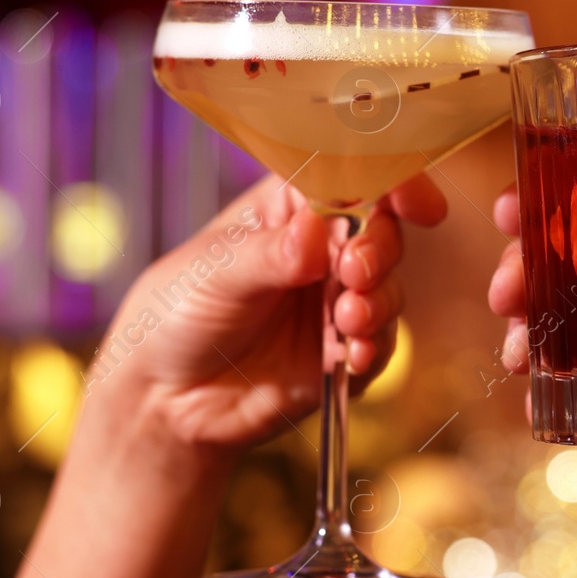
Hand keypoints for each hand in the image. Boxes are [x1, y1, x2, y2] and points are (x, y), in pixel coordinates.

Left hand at [90, 174, 445, 449]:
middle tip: (355, 271)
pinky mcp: (341, 352)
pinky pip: (380, 345)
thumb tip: (316, 232)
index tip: (413, 202)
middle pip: (381, 233)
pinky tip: (353, 355)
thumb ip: (270, 254)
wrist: (163, 399)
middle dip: (380, 250)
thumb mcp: (214, 273)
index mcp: (289, 208)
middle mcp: (321, 251)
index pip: (350, 179)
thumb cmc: (174, 314)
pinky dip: (375, 347)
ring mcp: (334, 302)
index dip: (390, 182)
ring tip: (347, 320)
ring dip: (379, 302)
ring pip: (388, 289)